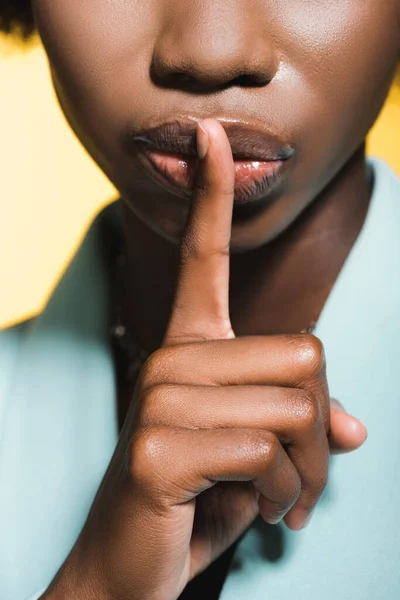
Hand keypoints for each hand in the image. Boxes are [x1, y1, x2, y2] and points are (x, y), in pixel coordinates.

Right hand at [45, 119, 366, 599]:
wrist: (133, 564)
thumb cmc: (198, 498)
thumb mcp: (257, 453)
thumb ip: (299, 425)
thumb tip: (356, 429)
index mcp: (191, 348)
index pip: (204, 257)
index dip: (213, 194)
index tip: (212, 135)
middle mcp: (173, 359)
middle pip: (305, 356)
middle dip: (319, 430)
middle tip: (297, 477)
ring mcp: (162, 398)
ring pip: (295, 408)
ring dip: (307, 471)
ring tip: (278, 499)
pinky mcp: (160, 447)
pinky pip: (269, 452)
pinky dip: (284, 494)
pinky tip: (256, 512)